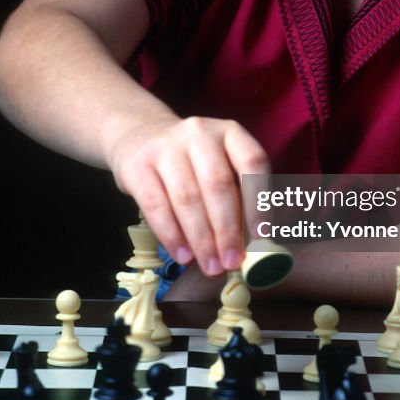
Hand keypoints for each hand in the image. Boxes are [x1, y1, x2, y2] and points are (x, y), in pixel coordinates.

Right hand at [107, 114, 269, 276]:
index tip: (261, 236)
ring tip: (211, 266)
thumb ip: (240, 198)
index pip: (253, 161)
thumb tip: (256, 246)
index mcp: (230, 132)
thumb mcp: (221, 165)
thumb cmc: (193, 163)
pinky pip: (156, 205)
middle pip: (218, 184)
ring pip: (187, 197)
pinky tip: (183, 256)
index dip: (259, 199)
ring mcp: (166, 146)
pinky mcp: (138, 165)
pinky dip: (172, 235)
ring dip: (201, 239)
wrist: (141, 138)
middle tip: (233, 262)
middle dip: (227, 229)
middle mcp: (200, 133)